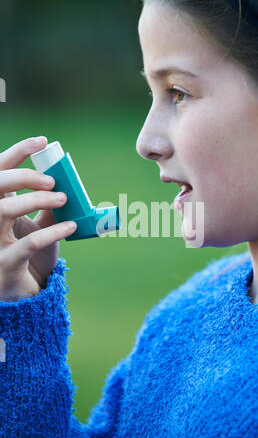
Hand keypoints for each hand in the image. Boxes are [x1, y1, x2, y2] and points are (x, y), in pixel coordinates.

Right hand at [0, 136, 76, 301]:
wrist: (27, 295)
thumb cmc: (33, 258)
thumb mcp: (40, 227)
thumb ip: (48, 208)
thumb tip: (67, 186)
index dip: (16, 153)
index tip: (42, 142)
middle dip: (23, 177)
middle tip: (52, 180)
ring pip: (2, 211)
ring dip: (35, 201)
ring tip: (62, 199)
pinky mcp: (4, 265)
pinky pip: (26, 244)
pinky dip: (52, 232)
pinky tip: (71, 227)